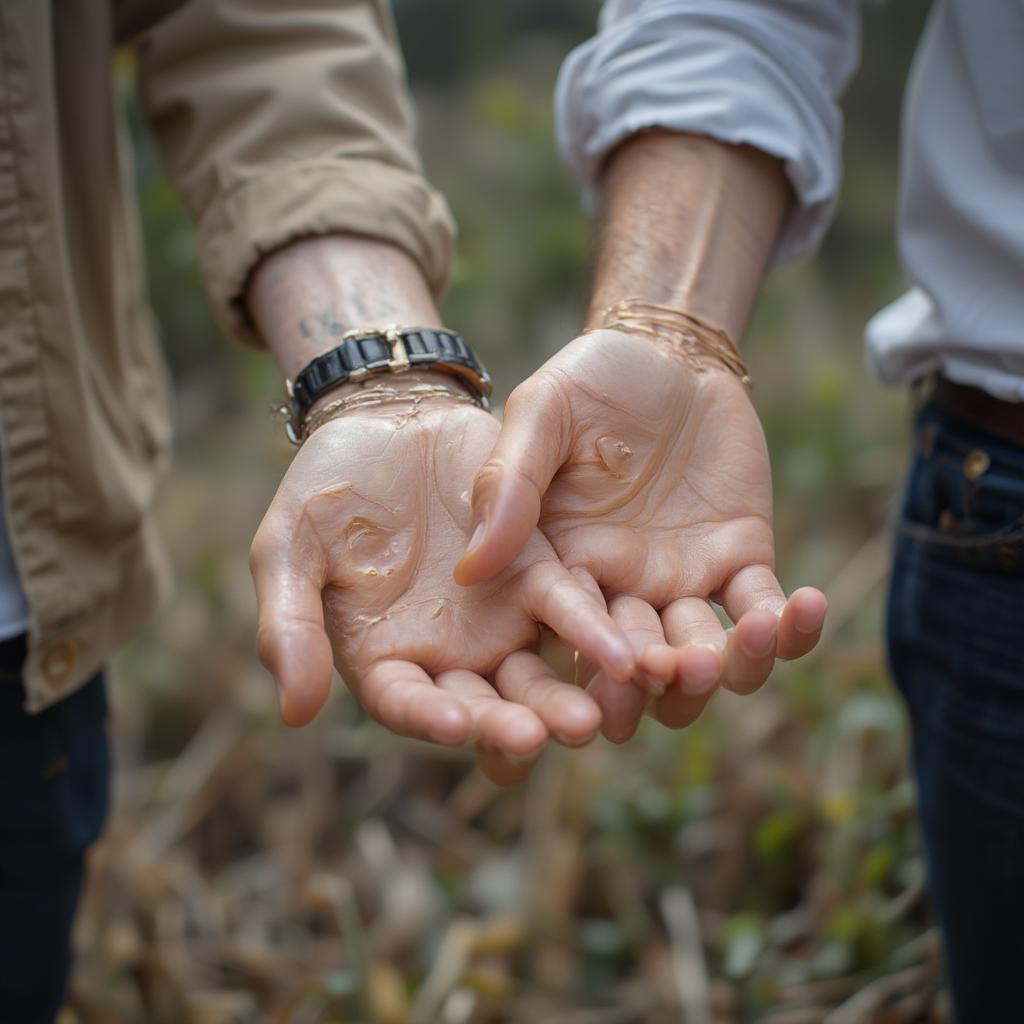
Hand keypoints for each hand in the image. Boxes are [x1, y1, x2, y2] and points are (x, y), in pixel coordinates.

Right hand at [250, 394, 635, 782]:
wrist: (384, 422)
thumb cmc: (324, 491)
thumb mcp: (287, 549)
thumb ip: (290, 626)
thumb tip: (296, 713)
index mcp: (385, 657)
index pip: (407, 702)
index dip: (427, 716)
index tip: (451, 720)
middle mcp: (449, 653)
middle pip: (483, 705)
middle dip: (510, 725)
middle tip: (538, 738)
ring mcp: (498, 618)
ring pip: (536, 673)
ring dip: (563, 697)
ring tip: (588, 717)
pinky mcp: (539, 573)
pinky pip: (569, 607)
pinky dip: (593, 630)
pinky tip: (621, 652)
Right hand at [455, 331, 826, 740]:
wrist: (669, 352)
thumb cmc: (592, 378)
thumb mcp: (540, 414)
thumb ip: (507, 483)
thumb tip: (470, 568)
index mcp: (563, 568)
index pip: (572, 629)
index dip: (591, 654)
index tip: (615, 665)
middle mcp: (621, 589)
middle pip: (636, 669)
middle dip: (653, 687)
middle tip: (671, 673)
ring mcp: (683, 581)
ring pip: (705, 657)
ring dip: (724, 668)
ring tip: (742, 643)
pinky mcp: (740, 561)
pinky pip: (762, 610)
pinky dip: (787, 627)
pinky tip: (803, 606)